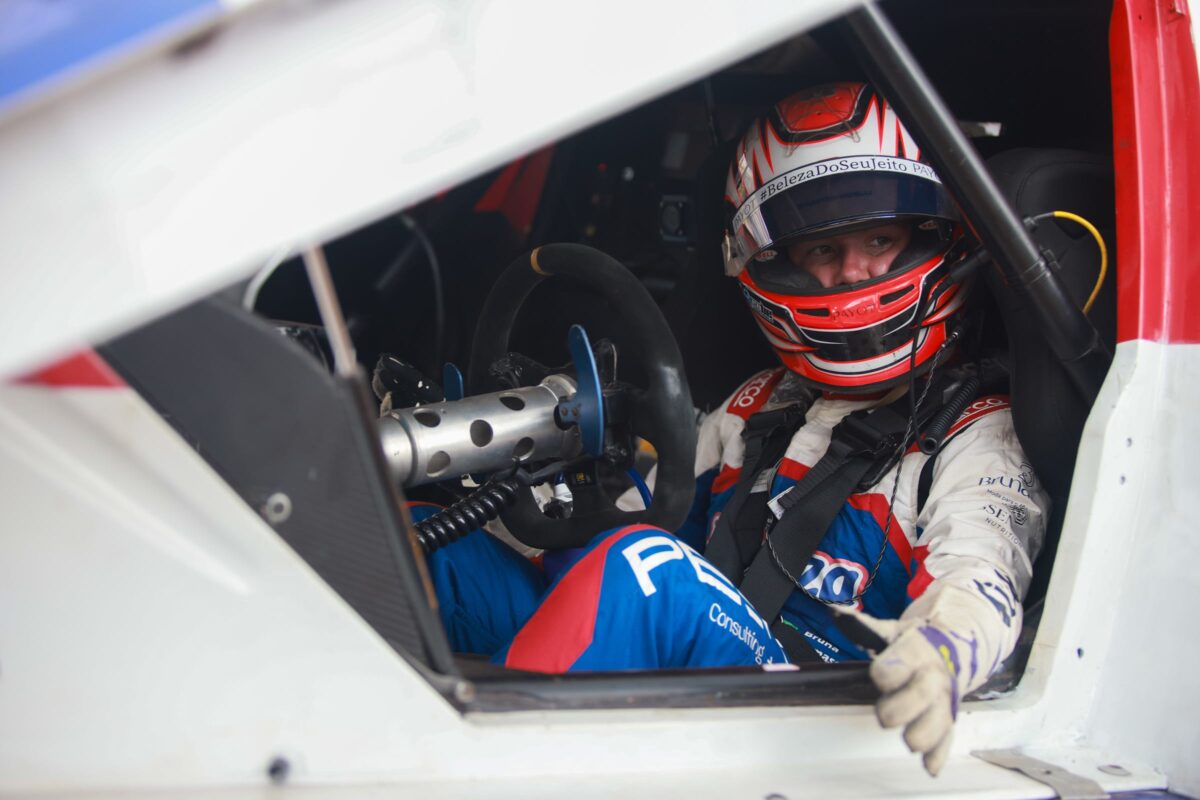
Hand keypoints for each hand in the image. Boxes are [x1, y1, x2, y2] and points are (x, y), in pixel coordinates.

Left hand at [841, 584, 998, 776]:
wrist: (955, 650)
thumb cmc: (914, 642)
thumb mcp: (892, 630)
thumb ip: (863, 626)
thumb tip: (834, 611)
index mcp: (917, 651)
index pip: (903, 662)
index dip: (889, 671)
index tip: (878, 676)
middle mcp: (933, 676)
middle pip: (922, 695)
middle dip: (902, 708)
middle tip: (884, 716)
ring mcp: (944, 700)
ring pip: (939, 721)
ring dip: (924, 734)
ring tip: (909, 740)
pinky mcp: (948, 719)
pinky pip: (948, 738)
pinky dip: (939, 754)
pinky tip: (929, 766)